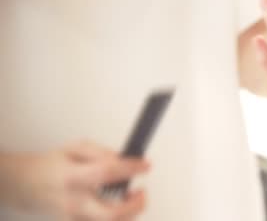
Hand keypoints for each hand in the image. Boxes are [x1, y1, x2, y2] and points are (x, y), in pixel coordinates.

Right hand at [0, 141, 148, 219]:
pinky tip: (119, 204)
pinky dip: (118, 216)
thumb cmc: (52, 166)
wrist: (26, 186)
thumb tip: (123, 158)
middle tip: (142, 191)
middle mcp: (73, 202)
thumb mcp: (74, 148)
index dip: (131, 168)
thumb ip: (100, 152)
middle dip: (135, 205)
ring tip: (131, 196)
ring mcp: (74, 218)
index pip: (106, 173)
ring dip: (130, 212)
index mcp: (71, 177)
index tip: (145, 165)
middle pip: (111, 214)